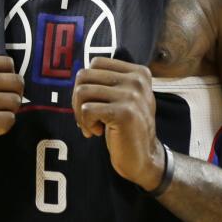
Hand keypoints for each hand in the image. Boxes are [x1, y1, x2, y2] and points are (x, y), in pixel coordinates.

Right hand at [0, 55, 21, 169]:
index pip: (7, 63)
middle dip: (15, 96)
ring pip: (14, 101)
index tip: (2, 92)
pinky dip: (4, 127)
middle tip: (3, 107)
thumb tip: (13, 68)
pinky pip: (8, 119)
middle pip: (15, 81)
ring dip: (9, 113)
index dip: (10, 79)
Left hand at [71, 56, 164, 190]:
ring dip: (79, 113)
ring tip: (92, 125)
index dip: (86, 83)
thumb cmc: (126, 128)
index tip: (93, 102)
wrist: (144, 158)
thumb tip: (79, 74)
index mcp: (138, 73)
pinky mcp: (124, 113)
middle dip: (77, 98)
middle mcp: (137, 80)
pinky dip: (86, 124)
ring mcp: (132, 96)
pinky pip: (87, 109)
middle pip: (85, 75)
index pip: (96, 63)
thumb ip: (107, 81)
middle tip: (87, 117)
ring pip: (82, 91)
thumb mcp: (123, 97)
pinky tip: (97, 132)